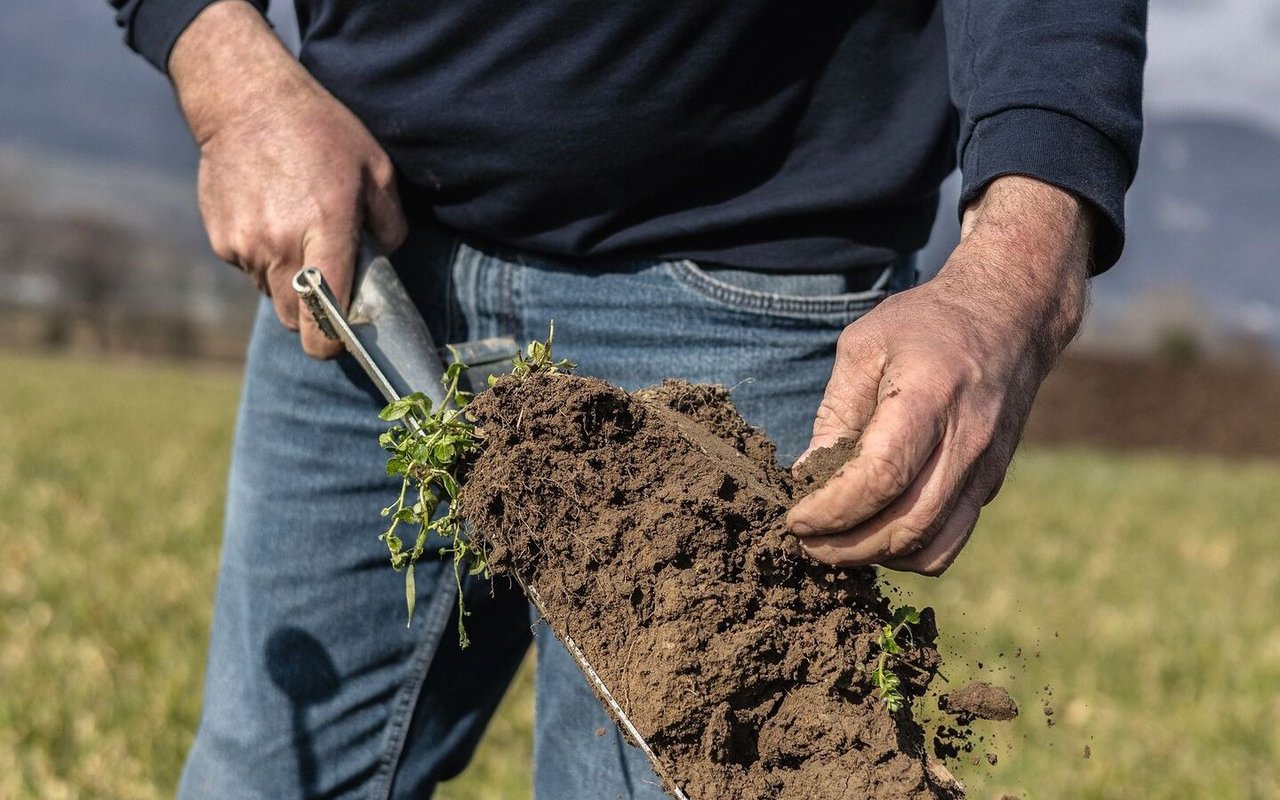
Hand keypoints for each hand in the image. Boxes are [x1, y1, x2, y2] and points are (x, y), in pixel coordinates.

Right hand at [170, 0, 406, 357]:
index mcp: (324, 231)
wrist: (245, 98)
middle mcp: (280, 245)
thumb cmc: (319, 130)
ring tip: (299, 235)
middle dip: (314, 316)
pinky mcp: (221, 239)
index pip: (325, 315)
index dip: (334, 341)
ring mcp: (244, 245)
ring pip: (272, 294)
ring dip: (289, 282)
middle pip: (296, 319)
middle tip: (330, 286)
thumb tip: (385, 258)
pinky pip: (249, 268)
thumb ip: (389, 223)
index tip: (344, 339)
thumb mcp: (375, 168)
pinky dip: (263, 258)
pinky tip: (272, 217)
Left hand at [786, 176, 1092, 574]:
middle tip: (803, 540)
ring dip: (873, 557)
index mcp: (930, 397)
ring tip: (833, 542)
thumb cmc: (926, 325)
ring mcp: (985, 469)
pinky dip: (906, 553)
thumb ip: (836, 413)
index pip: (881, 477)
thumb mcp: (864, 346)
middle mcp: (967, 441)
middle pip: (905, 525)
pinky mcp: (990, 485)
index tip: (795, 517)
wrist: (1009, 317)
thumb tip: (807, 478)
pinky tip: (874, 535)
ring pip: (930, 547)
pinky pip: (949, 542)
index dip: (832, 509)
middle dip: (844, 546)